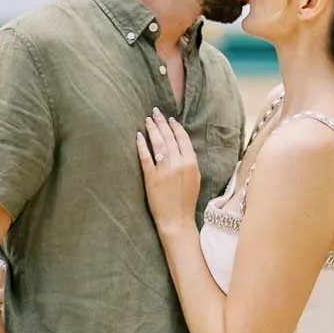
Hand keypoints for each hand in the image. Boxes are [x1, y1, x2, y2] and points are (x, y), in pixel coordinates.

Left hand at [136, 108, 200, 234]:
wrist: (177, 220)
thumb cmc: (186, 201)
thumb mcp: (195, 178)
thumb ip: (189, 162)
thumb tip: (181, 147)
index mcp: (191, 163)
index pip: (183, 138)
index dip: (176, 127)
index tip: (170, 119)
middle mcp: (178, 163)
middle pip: (169, 137)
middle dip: (161, 123)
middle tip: (155, 112)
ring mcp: (164, 169)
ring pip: (158, 143)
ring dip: (152, 129)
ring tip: (147, 120)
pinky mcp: (151, 177)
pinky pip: (145, 156)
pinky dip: (142, 145)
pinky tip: (139, 136)